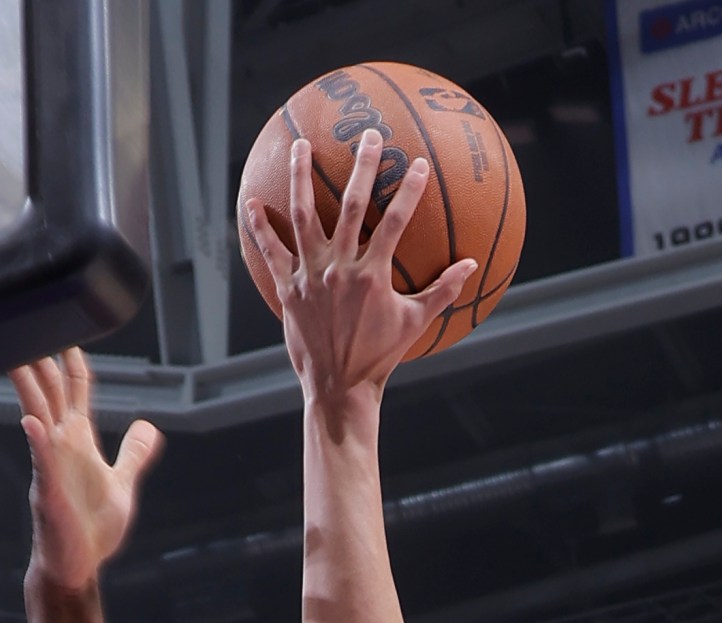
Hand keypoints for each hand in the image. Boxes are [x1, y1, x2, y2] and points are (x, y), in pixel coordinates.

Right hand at [12, 348, 160, 589]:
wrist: (77, 567)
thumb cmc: (93, 530)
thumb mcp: (122, 485)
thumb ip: (134, 454)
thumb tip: (149, 427)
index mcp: (79, 440)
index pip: (74, 388)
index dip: (72, 359)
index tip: (69, 331)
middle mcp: (61, 446)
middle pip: (49, 392)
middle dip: (40, 360)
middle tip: (29, 322)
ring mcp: (51, 466)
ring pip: (37, 417)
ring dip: (29, 387)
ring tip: (17, 358)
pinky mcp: (48, 492)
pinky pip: (42, 462)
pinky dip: (37, 442)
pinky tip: (32, 424)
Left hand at [242, 131, 474, 408]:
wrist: (338, 388)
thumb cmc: (379, 356)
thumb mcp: (414, 325)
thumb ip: (442, 292)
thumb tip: (471, 265)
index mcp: (372, 276)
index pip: (395, 222)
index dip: (408, 190)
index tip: (418, 163)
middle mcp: (339, 269)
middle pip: (351, 206)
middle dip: (361, 167)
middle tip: (368, 135)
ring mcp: (310, 276)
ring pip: (303, 216)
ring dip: (301, 177)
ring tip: (300, 146)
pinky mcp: (288, 289)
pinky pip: (271, 252)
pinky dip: (259, 227)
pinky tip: (250, 203)